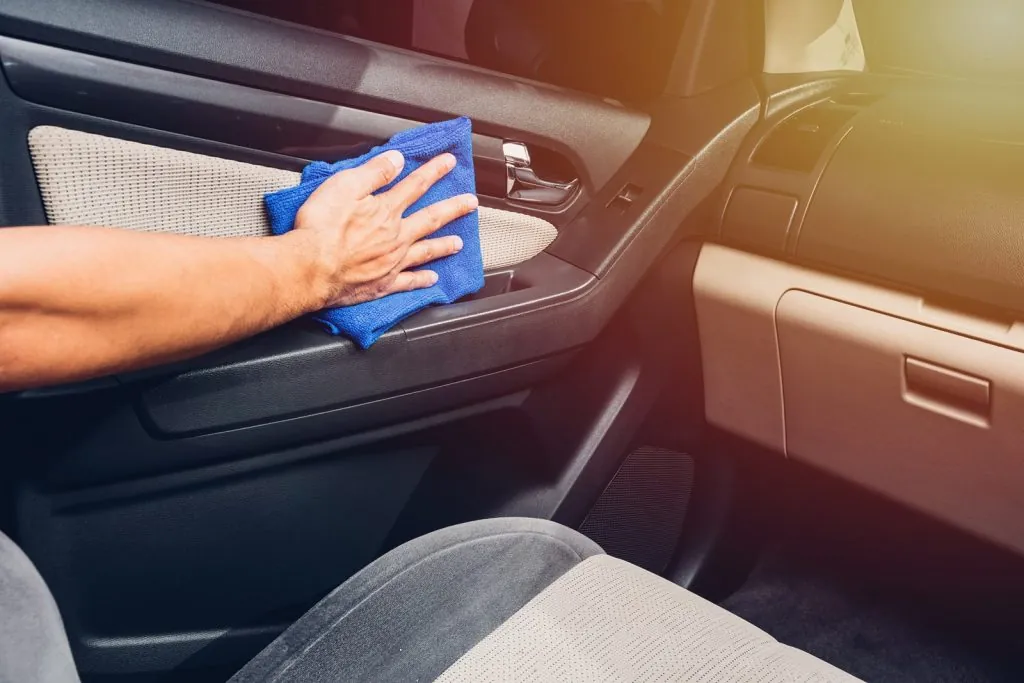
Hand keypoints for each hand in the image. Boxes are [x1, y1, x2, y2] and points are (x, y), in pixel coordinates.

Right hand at [291, 149, 477, 307]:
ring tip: (459, 242)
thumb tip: (396, 159)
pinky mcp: (382, 284)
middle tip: (470, 203)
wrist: (310, 269)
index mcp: (386, 211)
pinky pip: (409, 282)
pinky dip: (423, 280)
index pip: (415, 185)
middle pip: (431, 219)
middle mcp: (395, 237)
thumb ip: (374, 172)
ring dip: (444, 245)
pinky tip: (433, 279)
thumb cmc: (320, 228)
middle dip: (453, 208)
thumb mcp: (344, 186)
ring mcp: (391, 262)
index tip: (449, 162)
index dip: (433, 171)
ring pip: (426, 251)